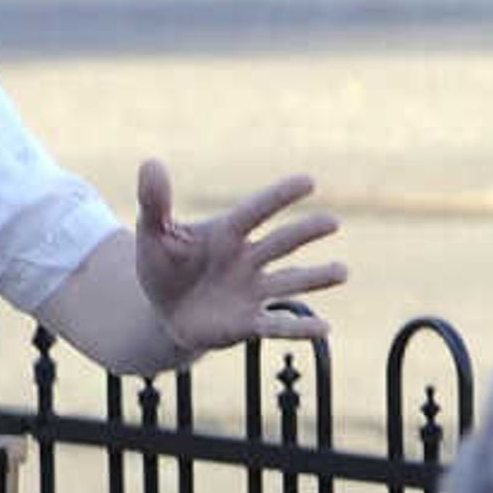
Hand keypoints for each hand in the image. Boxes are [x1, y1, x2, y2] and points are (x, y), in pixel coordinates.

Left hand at [134, 161, 344, 356]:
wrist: (164, 312)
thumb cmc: (163, 266)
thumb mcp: (153, 234)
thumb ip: (154, 202)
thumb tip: (150, 163)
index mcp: (227, 233)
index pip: (256, 211)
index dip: (279, 197)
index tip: (308, 181)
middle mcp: (248, 259)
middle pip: (280, 243)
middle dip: (304, 232)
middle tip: (332, 222)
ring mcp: (252, 291)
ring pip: (289, 282)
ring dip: (315, 277)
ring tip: (342, 272)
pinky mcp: (248, 323)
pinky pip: (275, 326)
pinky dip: (298, 329)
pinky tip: (324, 329)